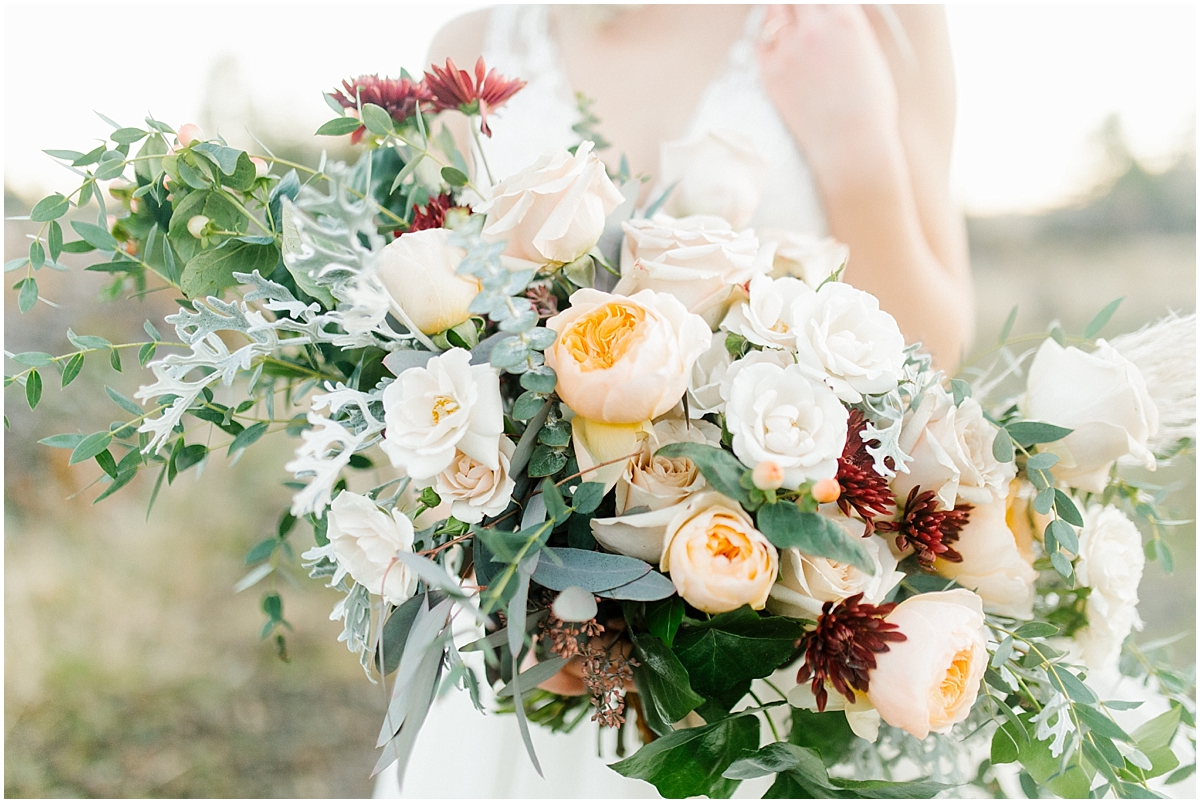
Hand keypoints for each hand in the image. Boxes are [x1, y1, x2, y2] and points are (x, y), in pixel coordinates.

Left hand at [757, 5, 900, 174]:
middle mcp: (814, 29)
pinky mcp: (770, 73)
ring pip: (772, 12)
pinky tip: (774, 44)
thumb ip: (847, 28)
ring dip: (779, 13)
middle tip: (798, 11)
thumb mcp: (869, 53)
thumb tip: (833, 16)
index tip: (815, 6)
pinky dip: (766, 40)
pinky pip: (759, 43)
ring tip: (784, 19)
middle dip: (796, 4)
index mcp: (845, 20)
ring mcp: (788, 50)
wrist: (851, 144)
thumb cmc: (869, 106)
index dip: (818, 1)